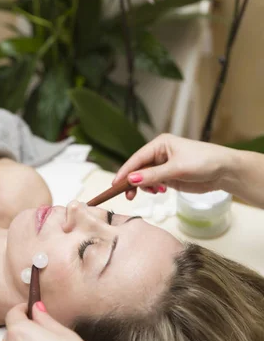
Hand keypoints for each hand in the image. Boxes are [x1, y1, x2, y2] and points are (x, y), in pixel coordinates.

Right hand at [113, 134, 234, 200]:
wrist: (224, 171)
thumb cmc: (203, 162)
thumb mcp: (176, 169)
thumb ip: (153, 175)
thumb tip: (131, 179)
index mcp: (160, 144)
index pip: (137, 158)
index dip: (125, 171)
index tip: (115, 184)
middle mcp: (160, 154)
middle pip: (138, 168)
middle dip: (133, 182)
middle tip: (129, 196)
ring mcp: (164, 166)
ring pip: (145, 178)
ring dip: (145, 187)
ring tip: (154, 192)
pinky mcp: (170, 177)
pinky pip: (154, 183)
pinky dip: (153, 189)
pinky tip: (161, 192)